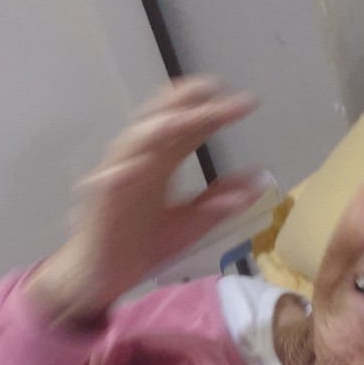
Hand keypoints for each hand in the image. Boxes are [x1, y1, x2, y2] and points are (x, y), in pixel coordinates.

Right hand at [27, 76, 262, 326]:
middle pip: (160, 122)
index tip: (246, 103)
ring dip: (157, 128)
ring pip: (133, 143)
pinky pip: (109, 183)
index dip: (214, 114)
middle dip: (184, 104)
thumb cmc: (142, 246)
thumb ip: (223, 201)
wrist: (104, 276)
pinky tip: (136, 165)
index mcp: (161, 165)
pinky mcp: (101, 203)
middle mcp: (139, 162)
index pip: (188, 130)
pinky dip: (121, 171)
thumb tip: (262, 177)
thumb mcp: (192, 224)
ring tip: (183, 117)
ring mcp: (118, 179)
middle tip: (211, 89)